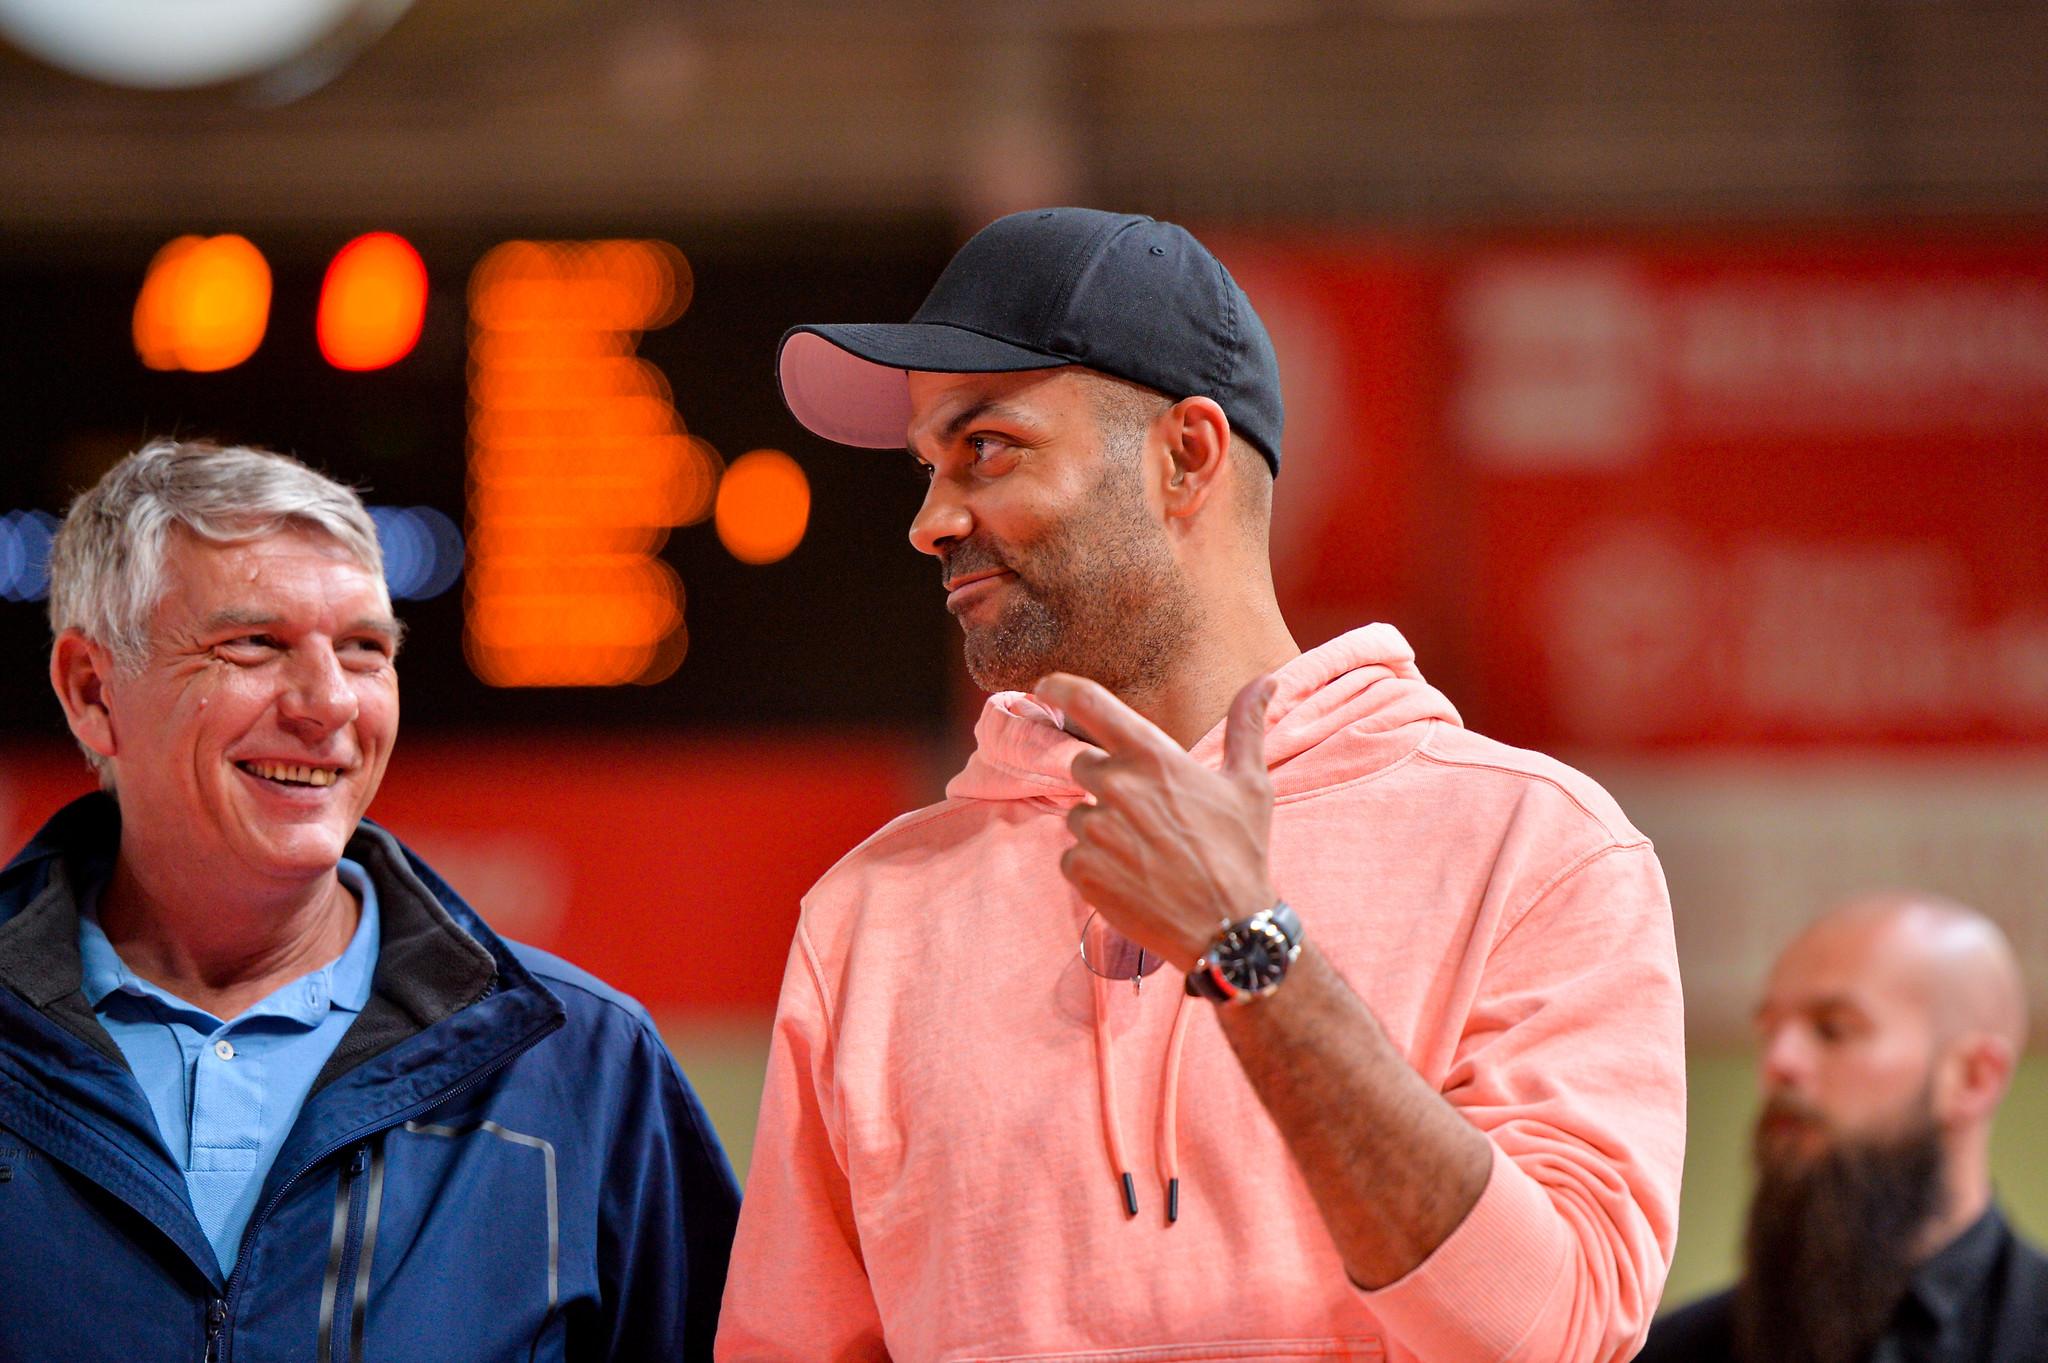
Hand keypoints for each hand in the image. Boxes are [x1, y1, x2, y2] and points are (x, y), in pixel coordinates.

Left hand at [1034, 671, 1278, 970]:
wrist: (1227, 928)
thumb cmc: (1240, 852)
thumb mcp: (1249, 784)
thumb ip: (1246, 725)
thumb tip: (1266, 680)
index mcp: (1152, 756)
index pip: (1090, 703)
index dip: (1060, 687)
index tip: (1045, 686)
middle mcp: (1116, 786)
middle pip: (1084, 766)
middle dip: (1108, 784)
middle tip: (1148, 817)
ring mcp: (1094, 829)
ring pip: (1080, 815)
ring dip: (1103, 829)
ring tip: (1147, 854)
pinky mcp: (1081, 869)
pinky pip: (1073, 856)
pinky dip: (1095, 866)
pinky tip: (1132, 879)